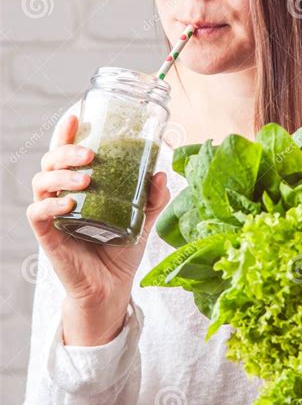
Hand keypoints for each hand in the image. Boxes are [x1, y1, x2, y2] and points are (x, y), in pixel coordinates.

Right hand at [27, 113, 169, 344]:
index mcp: (79, 185)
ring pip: (41, 182)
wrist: (111, 289)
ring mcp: (52, 215)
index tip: (75, 115)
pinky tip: (67, 205)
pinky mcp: (47, 236)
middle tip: (90, 153)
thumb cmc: (120, 249)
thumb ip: (153, 198)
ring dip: (61, 175)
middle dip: (66, 150)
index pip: (67, 152)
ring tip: (86, 178)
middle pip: (50, 160)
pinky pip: (37, 214)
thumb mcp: (142, 219)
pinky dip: (49, 206)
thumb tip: (161, 172)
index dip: (66, 132)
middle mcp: (61, 195)